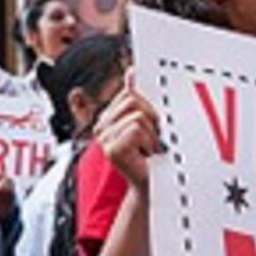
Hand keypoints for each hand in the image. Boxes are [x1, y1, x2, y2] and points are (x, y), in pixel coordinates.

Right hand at [93, 71, 160, 188]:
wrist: (153, 184)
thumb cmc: (152, 154)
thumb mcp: (146, 120)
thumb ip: (137, 97)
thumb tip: (132, 71)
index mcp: (108, 116)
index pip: (129, 93)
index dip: (148, 108)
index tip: (151, 127)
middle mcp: (102, 125)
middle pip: (132, 100)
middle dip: (151, 118)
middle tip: (151, 139)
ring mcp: (104, 137)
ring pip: (137, 115)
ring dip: (151, 134)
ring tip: (148, 149)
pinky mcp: (111, 149)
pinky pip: (136, 129)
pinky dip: (148, 142)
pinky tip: (144, 155)